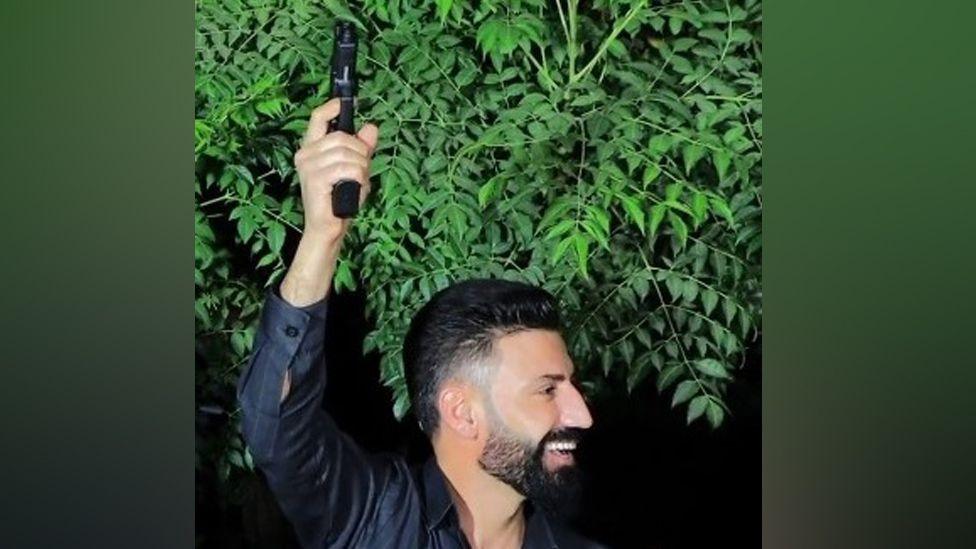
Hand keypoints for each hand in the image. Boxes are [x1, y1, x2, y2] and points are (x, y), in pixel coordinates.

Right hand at [293, 98, 378, 242]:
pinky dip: (358, 177)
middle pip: (342, 136)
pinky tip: (353, 188)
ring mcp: (308, 166)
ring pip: (348, 152)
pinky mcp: (316, 178)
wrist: (329, 228)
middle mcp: (305, 154)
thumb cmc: (340, 199)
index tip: (348, 102)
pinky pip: (348, 167)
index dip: (333, 107)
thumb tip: (371, 127)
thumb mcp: (356, 169)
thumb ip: (362, 148)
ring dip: (361, 168)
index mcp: (311, 148)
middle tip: (362, 171)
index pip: (318, 118)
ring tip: (358, 183)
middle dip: (361, 152)